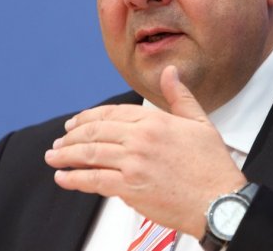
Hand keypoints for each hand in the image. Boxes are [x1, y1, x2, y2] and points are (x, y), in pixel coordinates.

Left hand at [44, 65, 246, 236]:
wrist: (218, 200)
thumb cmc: (212, 165)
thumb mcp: (199, 122)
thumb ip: (180, 96)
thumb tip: (170, 72)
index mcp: (155, 121)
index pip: (111, 114)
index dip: (89, 118)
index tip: (75, 124)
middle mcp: (140, 139)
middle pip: (96, 132)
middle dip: (71, 137)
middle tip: (59, 142)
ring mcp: (133, 164)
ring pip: (90, 154)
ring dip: (66, 155)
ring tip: (53, 157)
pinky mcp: (129, 188)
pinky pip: (94, 181)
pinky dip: (74, 179)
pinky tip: (63, 177)